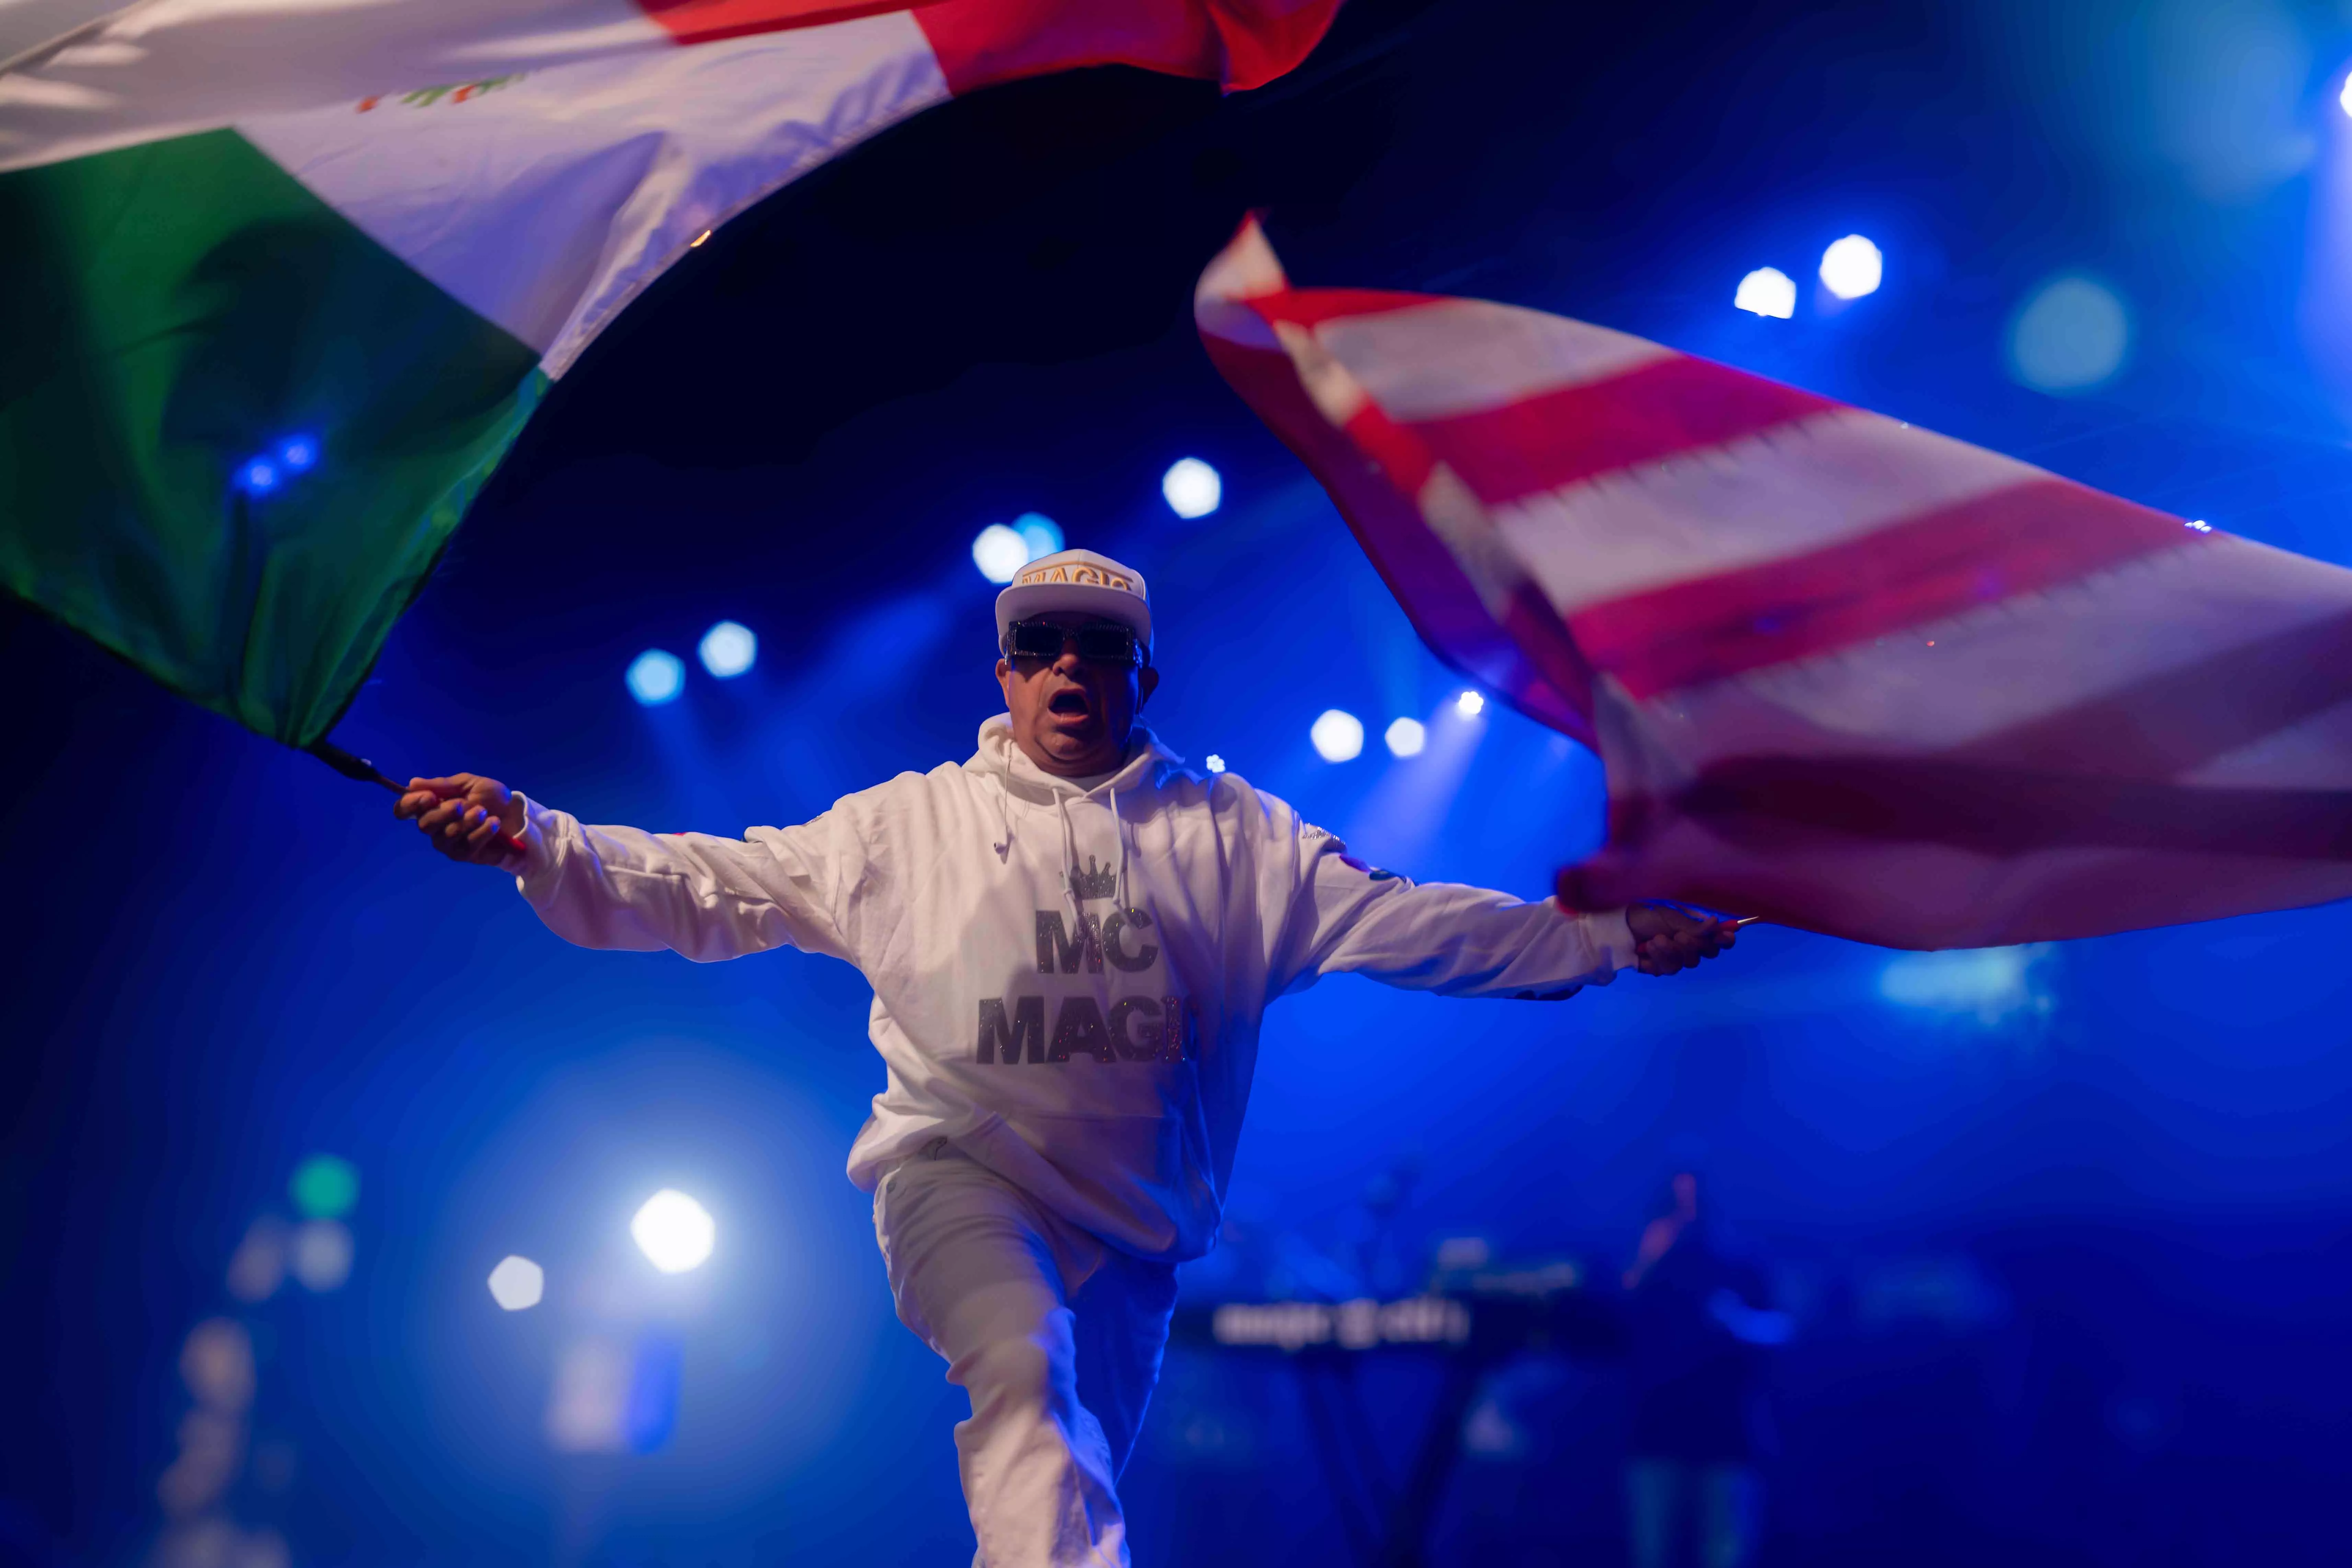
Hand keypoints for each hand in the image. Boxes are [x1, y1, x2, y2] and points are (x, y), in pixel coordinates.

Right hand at [395, 773, 523, 865]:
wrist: (514, 814)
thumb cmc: (489, 797)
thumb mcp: (469, 783)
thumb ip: (443, 785)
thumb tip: (412, 783)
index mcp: (430, 806)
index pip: (403, 810)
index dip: (410, 804)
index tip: (430, 797)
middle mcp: (433, 826)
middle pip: (424, 824)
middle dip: (445, 812)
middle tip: (463, 804)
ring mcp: (446, 843)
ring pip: (447, 835)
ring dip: (468, 821)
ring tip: (484, 812)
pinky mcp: (462, 855)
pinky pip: (466, 845)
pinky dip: (481, 832)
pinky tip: (493, 823)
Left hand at [1626, 902, 1734, 975]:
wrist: (1621, 926)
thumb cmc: (1647, 916)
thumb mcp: (1672, 917)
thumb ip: (1695, 926)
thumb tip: (1717, 923)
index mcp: (1696, 930)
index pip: (1719, 940)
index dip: (1725, 940)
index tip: (1724, 935)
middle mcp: (1690, 946)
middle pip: (1707, 954)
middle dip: (1693, 944)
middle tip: (1678, 935)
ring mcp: (1676, 958)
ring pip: (1687, 963)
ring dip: (1672, 950)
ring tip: (1656, 939)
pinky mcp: (1661, 968)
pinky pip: (1669, 969)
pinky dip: (1659, 957)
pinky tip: (1648, 947)